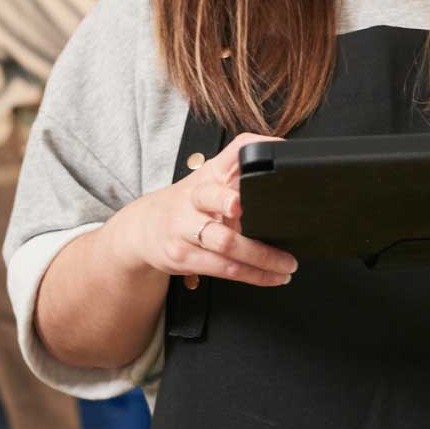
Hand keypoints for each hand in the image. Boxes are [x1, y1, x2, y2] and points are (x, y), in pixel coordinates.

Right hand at [122, 132, 297, 289]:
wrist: (143, 229)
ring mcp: (185, 228)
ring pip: (226, 242)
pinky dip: (253, 275)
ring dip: (262, 257)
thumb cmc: (186, 204)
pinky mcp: (184, 256)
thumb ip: (239, 178)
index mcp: (209, 174)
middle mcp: (194, 197)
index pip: (233, 152)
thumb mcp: (209, 181)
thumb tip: (285, 183)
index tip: (272, 158)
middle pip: (213, 197)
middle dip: (231, 203)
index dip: (250, 152)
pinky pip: (224, 268)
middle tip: (263, 215)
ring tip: (287, 265)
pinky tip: (271, 276)